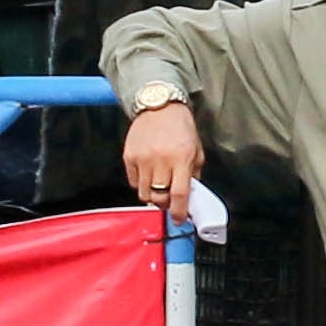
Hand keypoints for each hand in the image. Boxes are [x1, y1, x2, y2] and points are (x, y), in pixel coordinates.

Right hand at [122, 96, 204, 219]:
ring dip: (153, 196)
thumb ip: (193, 175)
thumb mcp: (196, 150)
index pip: (179, 194)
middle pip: (159, 198)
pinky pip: (134, 183)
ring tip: (159, 187)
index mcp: (181, 158)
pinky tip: (149, 175)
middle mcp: (161, 160)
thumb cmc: (180, 127)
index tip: (179, 220)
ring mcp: (142, 159)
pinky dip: (142, 185)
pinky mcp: (129, 157)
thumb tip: (189, 198)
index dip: (179, 212)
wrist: (159, 106)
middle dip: (165, 205)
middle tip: (169, 202)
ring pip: (145, 194)